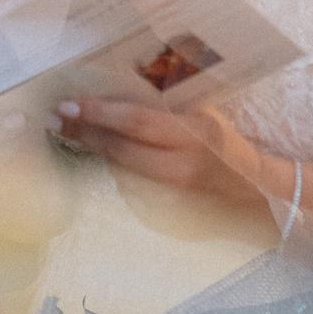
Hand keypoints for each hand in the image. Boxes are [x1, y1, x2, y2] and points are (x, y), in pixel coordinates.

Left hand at [51, 97, 266, 206]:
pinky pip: (128, 193)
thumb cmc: (226, 148)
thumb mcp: (203, 118)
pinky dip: (121, 176)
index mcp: (195, 137)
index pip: (137, 123)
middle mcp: (182, 171)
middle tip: (57, 118)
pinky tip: (123, 164)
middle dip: (84, 133)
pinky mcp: (162, 222)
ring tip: (86, 134)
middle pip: (119, 151)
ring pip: (118, 173)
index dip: (99, 113)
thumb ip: (163, 108)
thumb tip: (112, 91)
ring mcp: (171, 202)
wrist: (255, 198)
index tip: (69, 103)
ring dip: (100, 154)